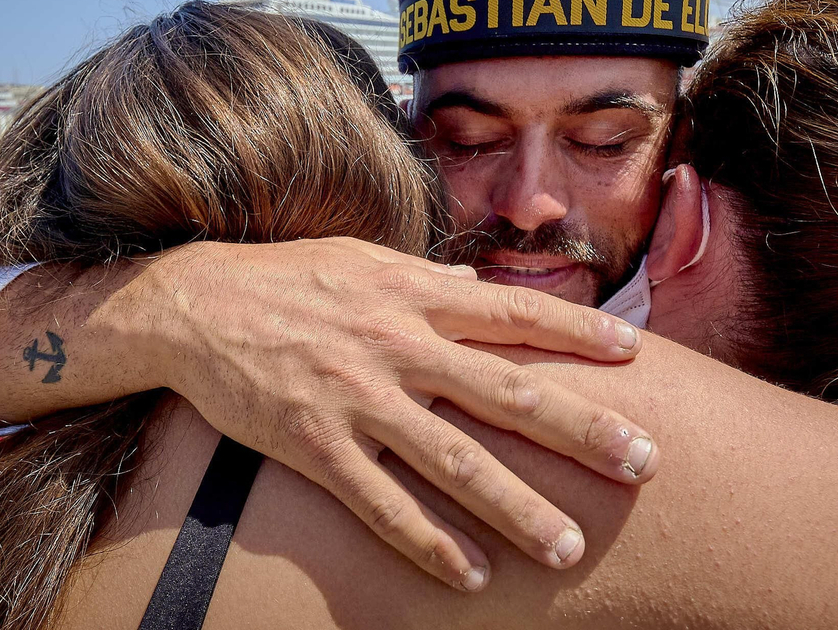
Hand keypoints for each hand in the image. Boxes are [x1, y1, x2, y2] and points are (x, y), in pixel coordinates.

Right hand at [149, 238, 656, 590]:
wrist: (192, 304)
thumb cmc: (288, 278)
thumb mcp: (363, 260)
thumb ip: (425, 280)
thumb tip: (477, 287)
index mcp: (414, 296)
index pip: (514, 313)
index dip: (577, 331)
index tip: (636, 354)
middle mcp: (398, 345)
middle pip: (507, 392)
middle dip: (582, 429)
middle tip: (644, 462)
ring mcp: (358, 399)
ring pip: (453, 461)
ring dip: (516, 508)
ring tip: (567, 546)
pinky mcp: (316, 445)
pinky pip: (382, 505)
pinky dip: (429, 542)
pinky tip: (473, 577)